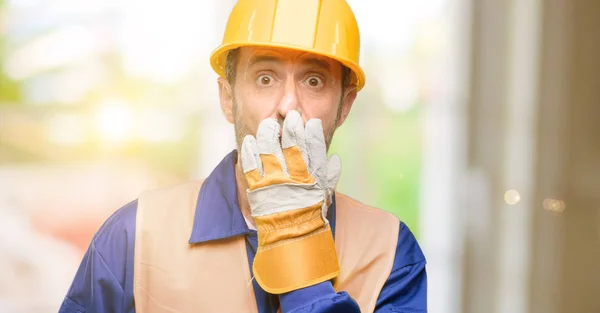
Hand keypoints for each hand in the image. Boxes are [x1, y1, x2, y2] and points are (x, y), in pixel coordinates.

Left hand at [240, 110, 340, 293]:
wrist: (293, 244)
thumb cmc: (312, 220)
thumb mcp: (325, 198)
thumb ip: (330, 177)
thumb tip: (335, 159)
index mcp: (312, 180)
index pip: (314, 151)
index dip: (312, 134)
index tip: (309, 121)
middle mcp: (295, 180)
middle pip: (292, 148)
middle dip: (291, 129)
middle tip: (289, 115)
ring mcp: (276, 185)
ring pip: (270, 154)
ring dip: (268, 136)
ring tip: (267, 125)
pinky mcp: (258, 192)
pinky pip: (251, 168)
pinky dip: (249, 154)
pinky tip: (248, 142)